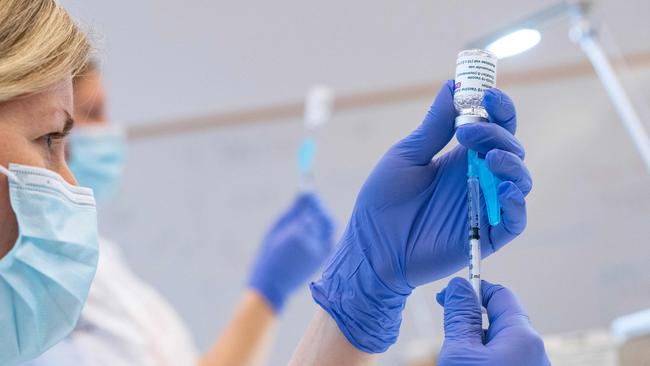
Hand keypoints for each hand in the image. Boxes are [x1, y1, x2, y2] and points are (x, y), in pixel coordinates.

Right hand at [248, 192, 334, 312]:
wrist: (272, 287)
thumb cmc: (269, 255)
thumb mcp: (275, 230)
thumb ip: (292, 211)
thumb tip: (303, 193)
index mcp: (298, 233)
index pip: (313, 208)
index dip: (312, 198)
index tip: (308, 191)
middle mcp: (313, 243)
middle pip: (325, 217)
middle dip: (320, 207)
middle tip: (312, 201)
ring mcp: (320, 253)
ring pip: (328, 228)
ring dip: (322, 219)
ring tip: (308, 217)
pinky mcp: (323, 260)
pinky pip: (327, 239)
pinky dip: (322, 231)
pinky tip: (311, 231)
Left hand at [311, 81, 531, 352]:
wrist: (372, 246)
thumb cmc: (383, 201)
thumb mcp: (407, 156)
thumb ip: (434, 127)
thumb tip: (453, 86)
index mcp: (460, 156)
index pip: (493, 126)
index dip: (498, 107)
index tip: (487, 93)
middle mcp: (478, 178)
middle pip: (509, 148)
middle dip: (496, 133)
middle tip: (466, 132)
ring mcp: (485, 205)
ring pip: (519, 180)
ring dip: (511, 164)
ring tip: (490, 158)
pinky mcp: (487, 235)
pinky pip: (515, 219)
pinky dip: (516, 203)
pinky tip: (504, 189)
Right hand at [436, 277, 549, 365]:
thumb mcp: (460, 351)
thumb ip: (459, 316)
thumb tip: (460, 285)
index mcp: (523, 337)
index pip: (499, 294)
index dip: (472, 290)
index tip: (447, 296)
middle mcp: (535, 351)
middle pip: (498, 320)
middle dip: (471, 323)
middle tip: (449, 338)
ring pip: (499, 344)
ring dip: (477, 345)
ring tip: (460, 361)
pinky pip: (504, 359)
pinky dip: (485, 360)